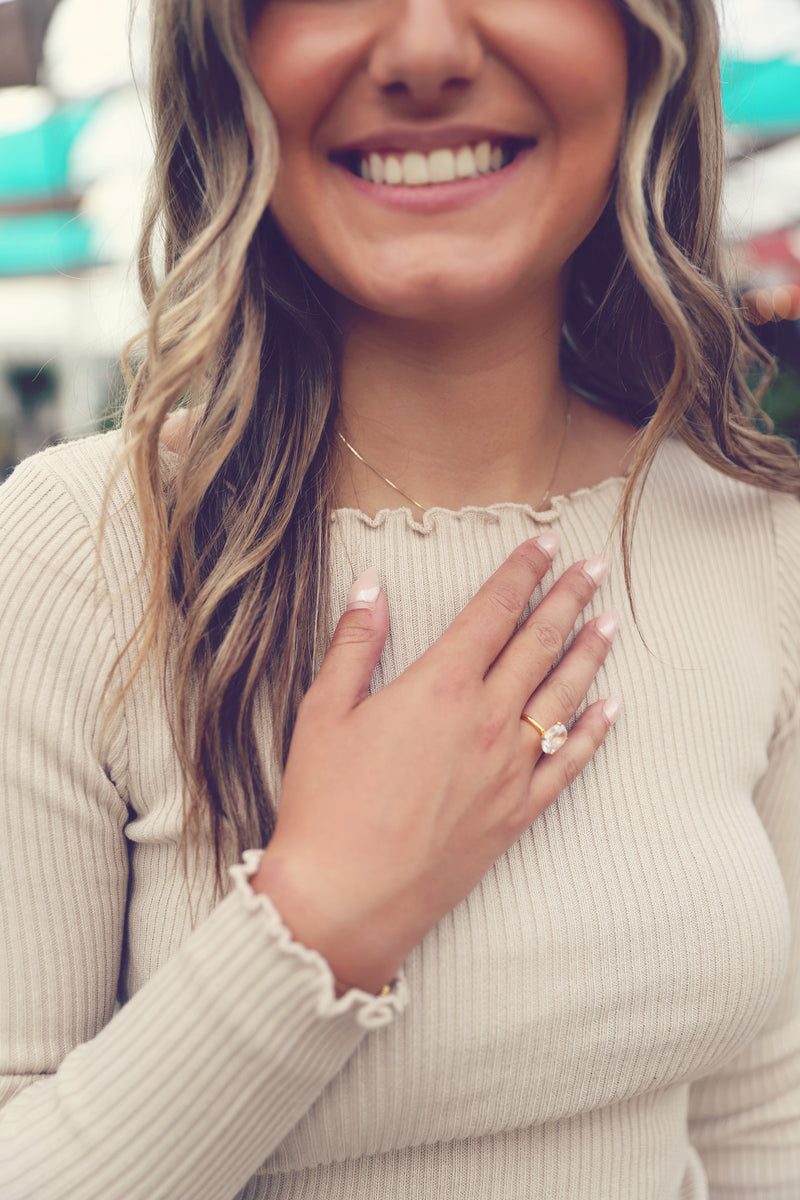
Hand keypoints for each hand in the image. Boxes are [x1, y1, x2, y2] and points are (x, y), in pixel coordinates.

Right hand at [252, 534, 618, 992]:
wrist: (346, 899)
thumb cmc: (325, 805)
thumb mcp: (323, 711)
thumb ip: (354, 641)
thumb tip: (371, 584)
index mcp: (438, 686)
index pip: (492, 611)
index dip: (522, 572)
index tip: (546, 544)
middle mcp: (484, 719)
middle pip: (538, 644)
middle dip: (568, 599)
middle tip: (594, 566)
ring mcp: (507, 768)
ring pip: (562, 696)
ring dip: (588, 655)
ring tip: (610, 622)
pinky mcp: (516, 813)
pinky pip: (568, 763)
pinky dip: (593, 732)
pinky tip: (610, 708)